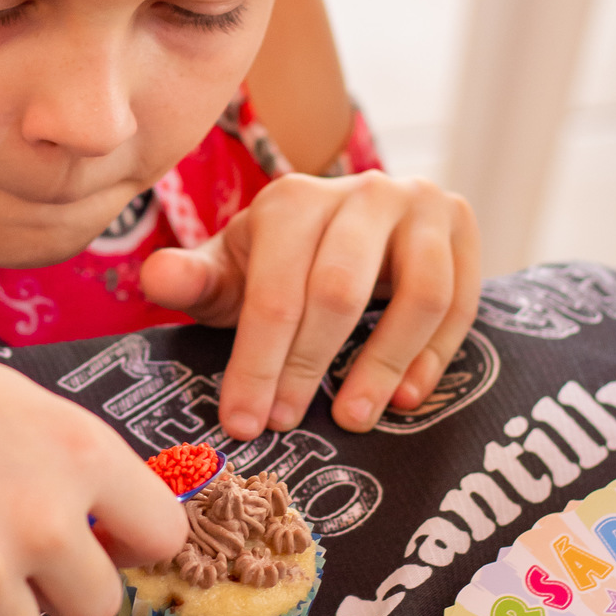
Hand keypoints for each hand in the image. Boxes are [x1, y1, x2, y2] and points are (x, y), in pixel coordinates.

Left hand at [140, 171, 478, 437]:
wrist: (353, 228)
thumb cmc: (281, 263)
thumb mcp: (234, 270)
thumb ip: (194, 279)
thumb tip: (153, 278)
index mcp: (293, 200)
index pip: (275, 290)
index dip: (258, 363)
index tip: (245, 424)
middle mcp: (362, 191)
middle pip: (339, 292)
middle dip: (308, 366)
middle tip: (289, 424)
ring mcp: (419, 204)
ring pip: (417, 295)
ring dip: (383, 365)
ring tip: (352, 417)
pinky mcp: (462, 225)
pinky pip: (462, 300)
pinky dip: (434, 356)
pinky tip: (404, 399)